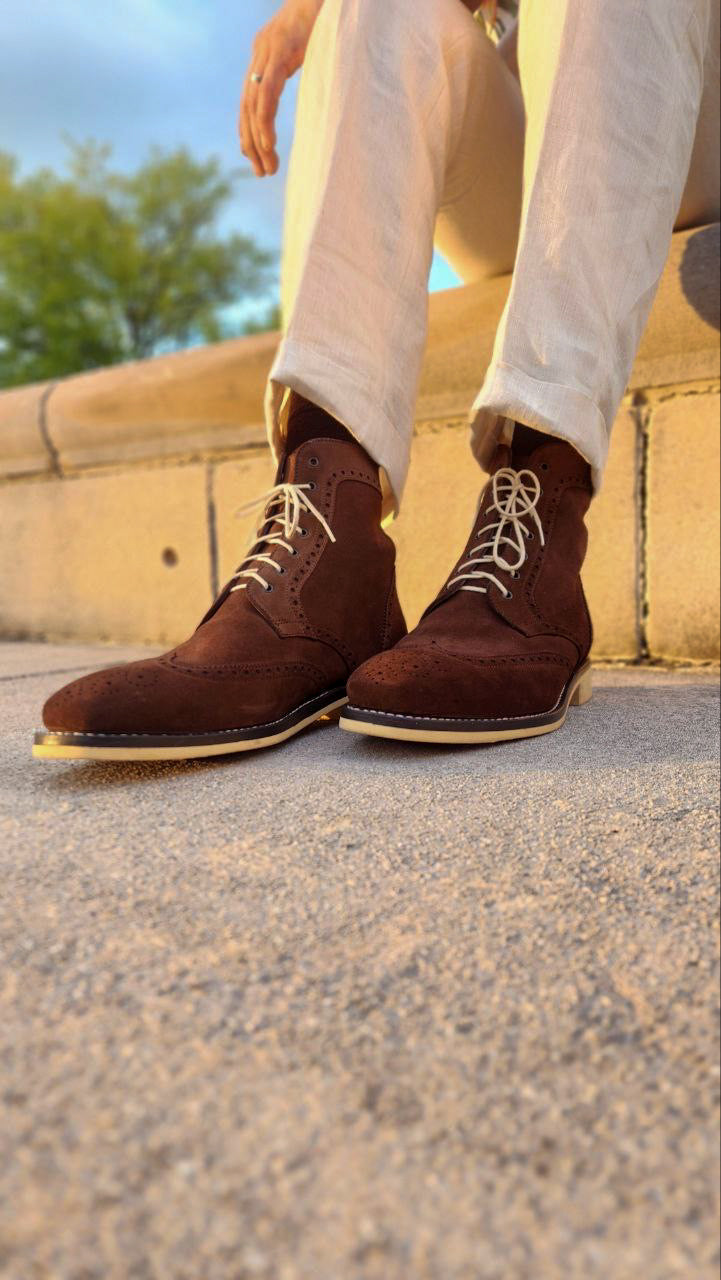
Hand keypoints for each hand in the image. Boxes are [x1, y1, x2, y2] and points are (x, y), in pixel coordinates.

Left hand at [239, 0, 323, 176]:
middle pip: (247, 108)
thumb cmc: (328, 18)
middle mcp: (260, 53)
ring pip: (253, 105)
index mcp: (266, 56)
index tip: (257, 159)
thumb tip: (318, 100)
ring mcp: (267, 49)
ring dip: (258, 140)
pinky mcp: (278, 48)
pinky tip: (268, 144)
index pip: (250, 102)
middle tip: (261, 173)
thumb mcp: (312, 51)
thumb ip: (302, 71)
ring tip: (267, 167)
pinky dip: (264, 120)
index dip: (251, 132)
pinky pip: (266, 91)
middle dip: (251, 144)